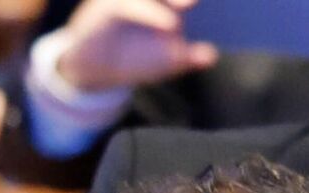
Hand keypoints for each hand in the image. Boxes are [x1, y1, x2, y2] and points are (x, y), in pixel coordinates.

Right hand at [55, 0, 218, 92]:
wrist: (96, 70)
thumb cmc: (133, 59)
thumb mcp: (166, 62)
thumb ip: (188, 57)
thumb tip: (212, 56)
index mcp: (162, 1)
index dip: (189, 1)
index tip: (202, 4)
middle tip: (196, 2)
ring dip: (170, 0)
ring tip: (190, 4)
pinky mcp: (107, 6)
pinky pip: (129, 5)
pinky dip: (150, 13)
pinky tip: (169, 24)